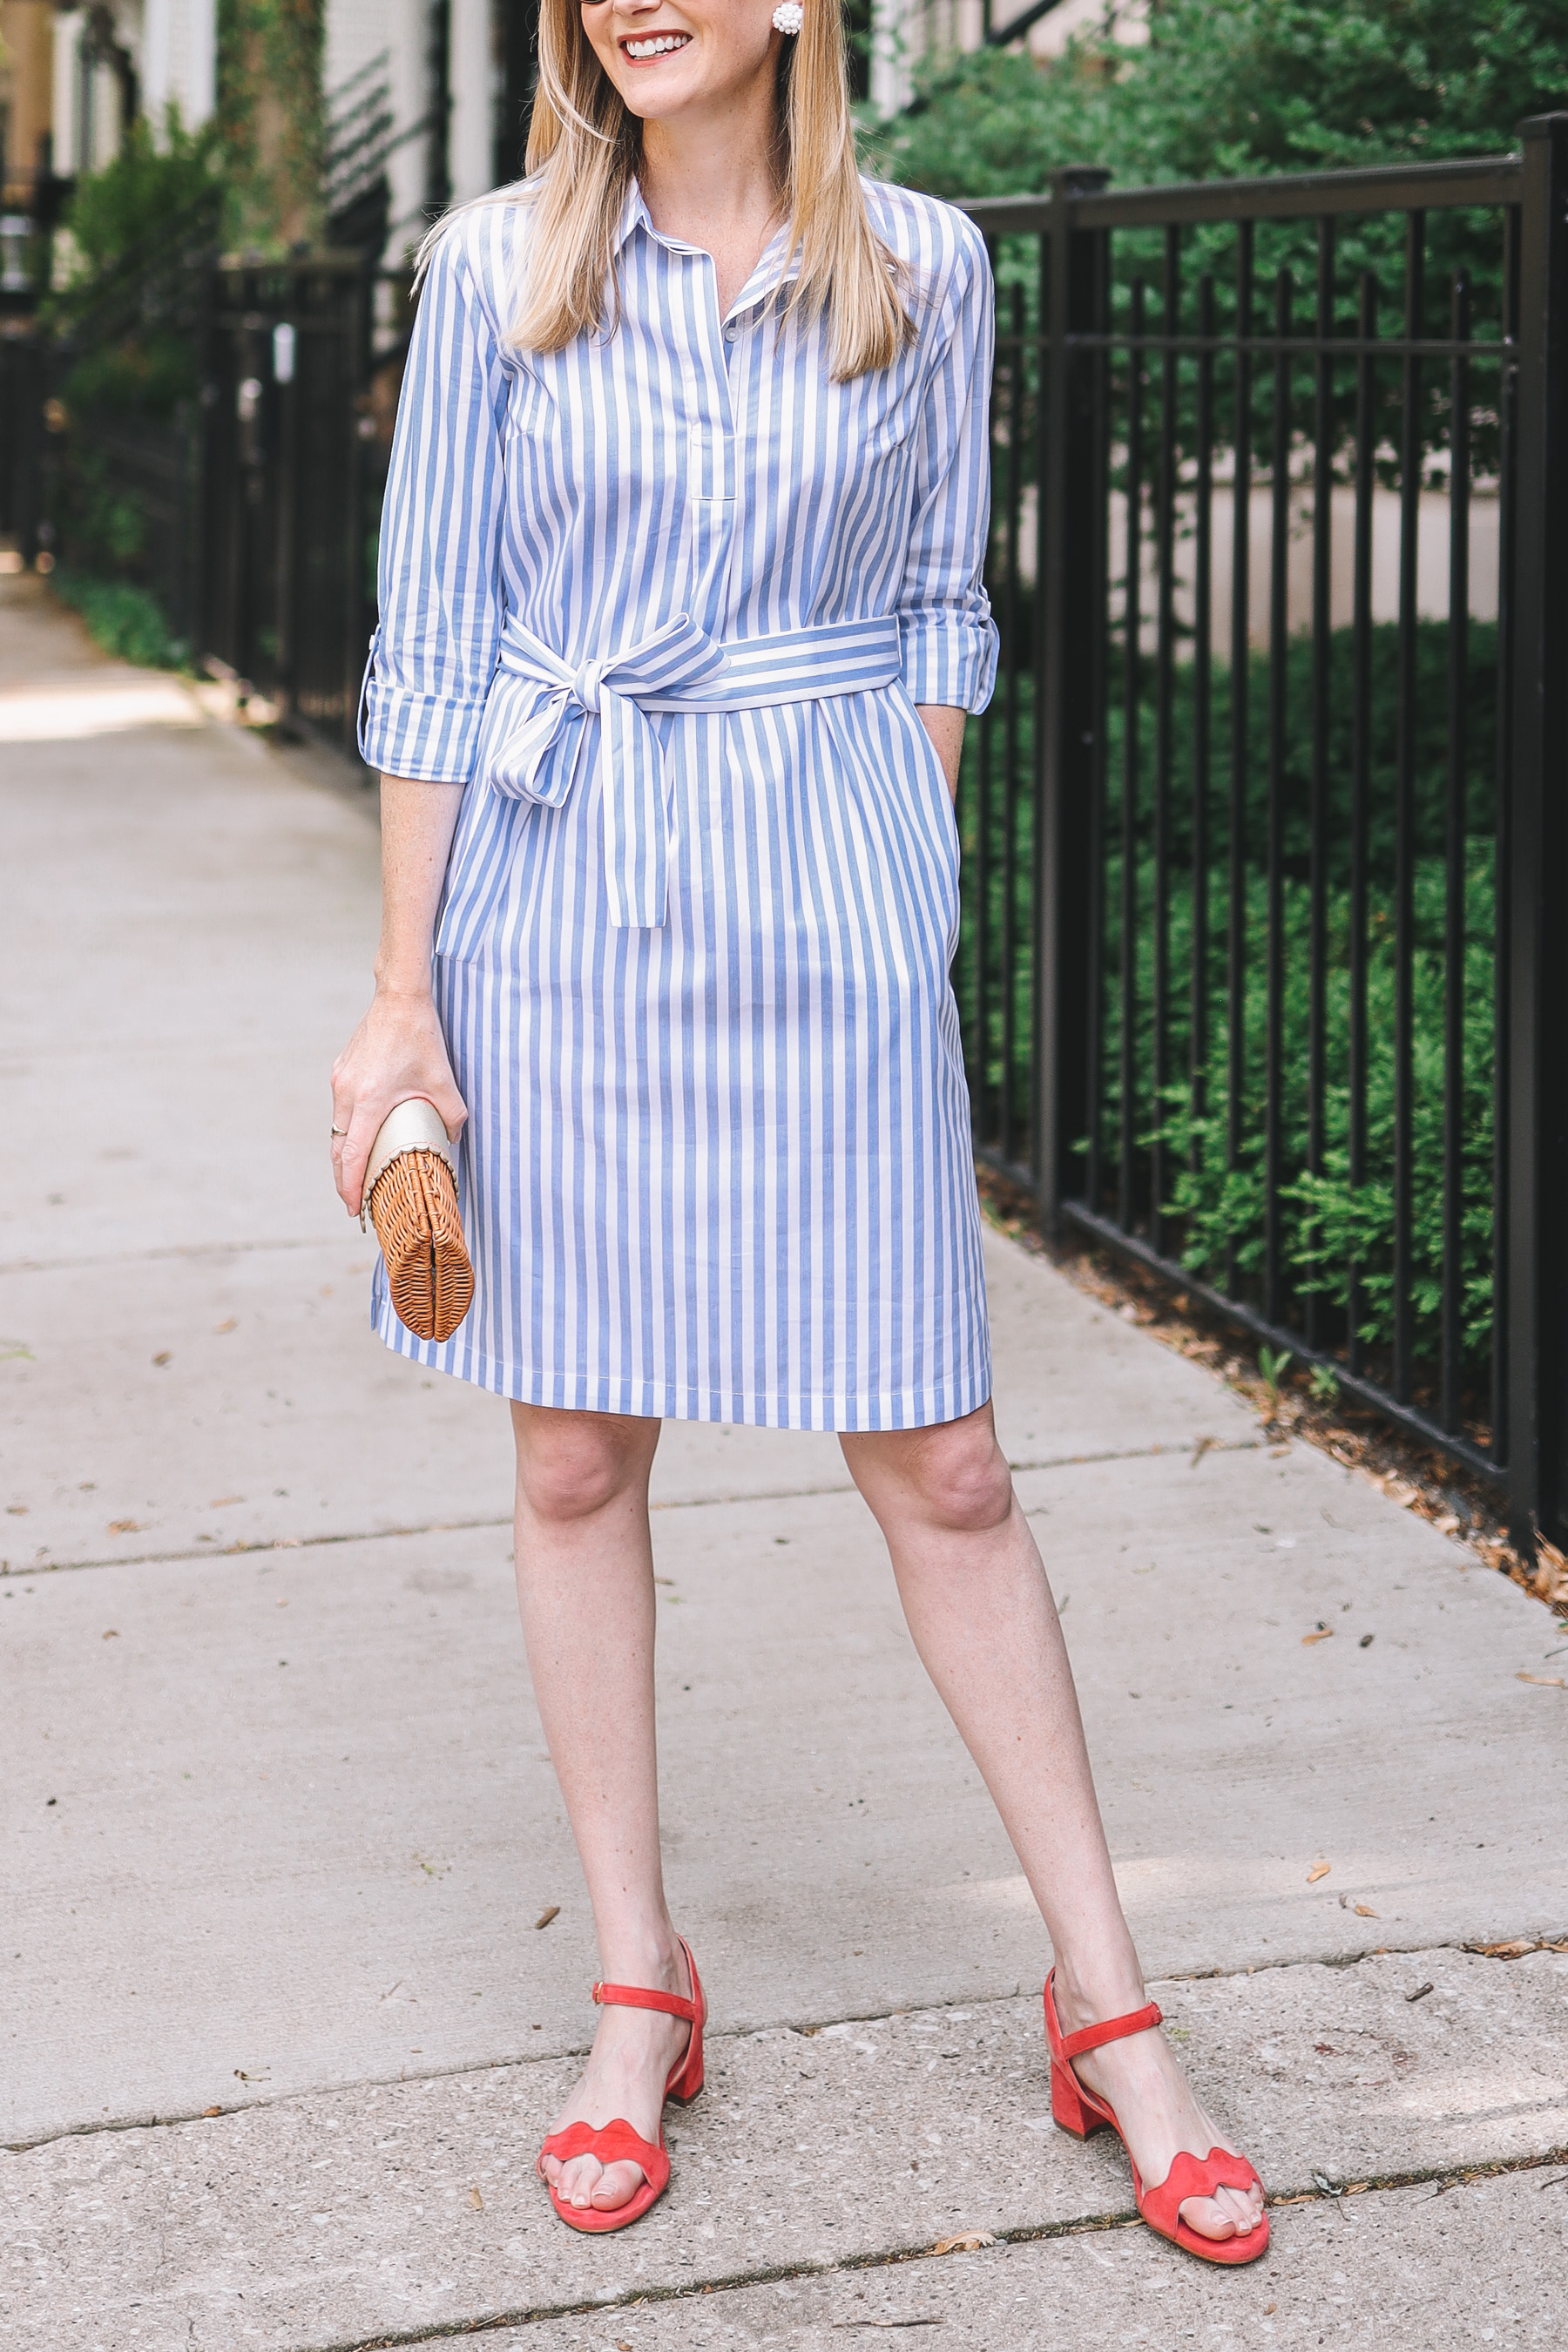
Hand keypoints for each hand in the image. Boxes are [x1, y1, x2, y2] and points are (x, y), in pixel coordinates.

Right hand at [330, 986, 466, 1216]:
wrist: (399, 998)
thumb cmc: (421, 1037)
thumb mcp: (445, 1080)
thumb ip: (453, 1116)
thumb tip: (453, 1140)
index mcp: (369, 1100)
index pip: (353, 1155)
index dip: (350, 1187)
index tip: (354, 1209)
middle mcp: (348, 1094)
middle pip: (338, 1149)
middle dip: (344, 1180)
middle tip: (356, 1204)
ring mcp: (340, 1082)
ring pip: (337, 1131)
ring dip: (345, 1156)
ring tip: (358, 1176)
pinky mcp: (340, 1072)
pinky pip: (341, 1111)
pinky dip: (348, 1131)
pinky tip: (362, 1139)